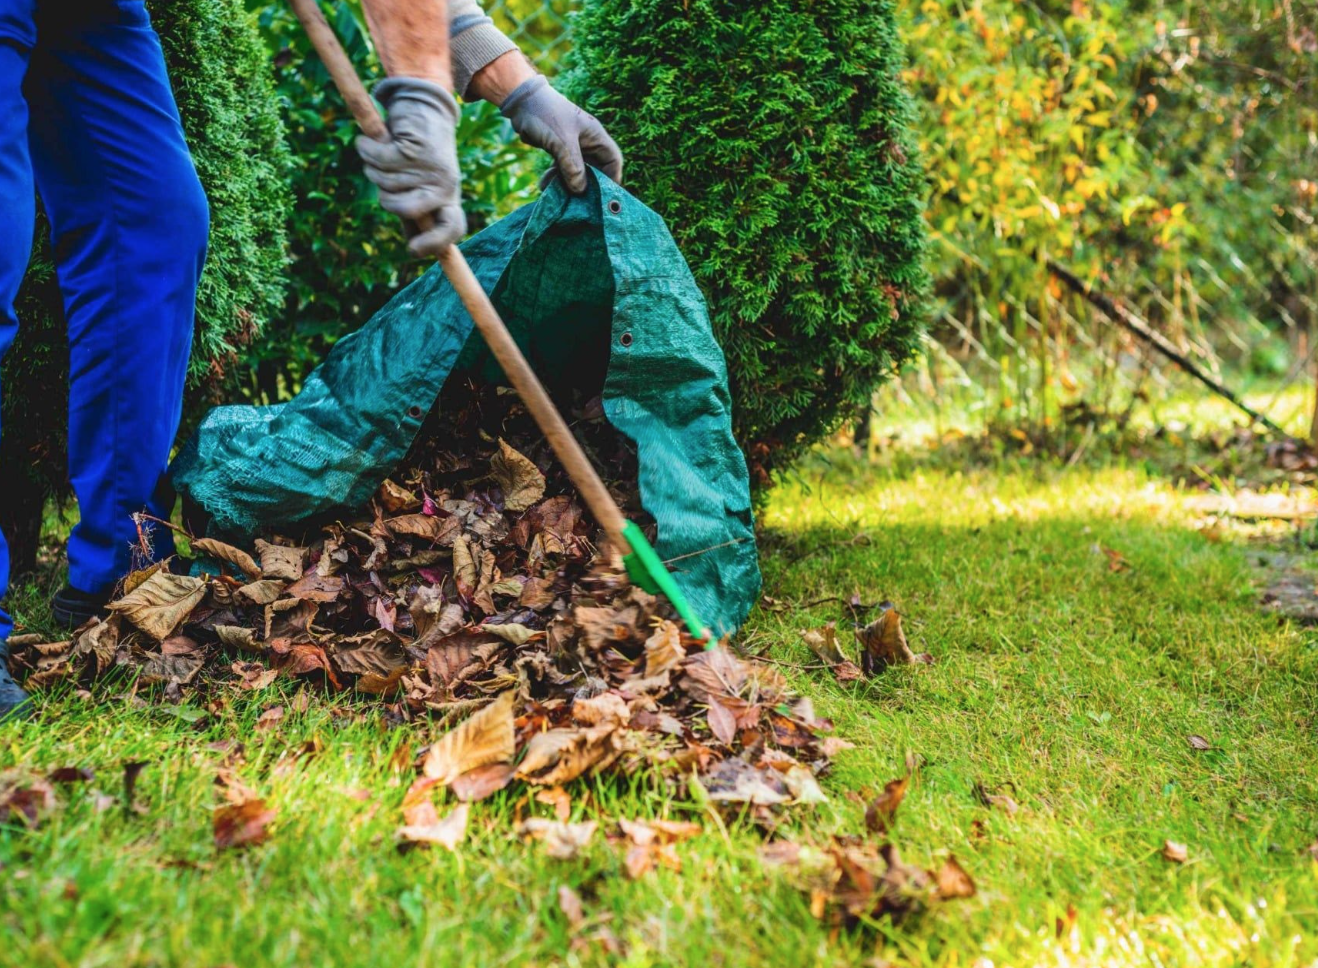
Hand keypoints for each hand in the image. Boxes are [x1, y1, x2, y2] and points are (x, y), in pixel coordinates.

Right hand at [357, 77, 465, 256]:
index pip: (452, 229)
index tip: (413, 250)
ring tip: (387, 151)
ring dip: (374, 166)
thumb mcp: (422, 184)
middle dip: (385, 196)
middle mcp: (445, 184)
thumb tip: (416, 248)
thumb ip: (417, 213)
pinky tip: (371, 140)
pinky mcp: (413, 148)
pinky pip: (377, 159)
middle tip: (387, 177)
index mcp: (449, 196)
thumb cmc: (419, 151)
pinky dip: (367, 148)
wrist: (424, 105)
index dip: (434, 243)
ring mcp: (429, 167)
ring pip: (384, 183)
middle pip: (401, 210)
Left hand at [499, 76, 622, 193]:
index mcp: (595, 137)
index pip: (613, 161)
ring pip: (576, 173)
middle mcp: (587, 143)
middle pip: (595, 171)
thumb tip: (580, 190)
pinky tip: (544, 187)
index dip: (612, 179)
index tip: (605, 197)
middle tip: (580, 202)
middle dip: (588, 187)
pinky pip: (561, 171)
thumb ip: (572, 167)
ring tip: (559, 197)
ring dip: (568, 185)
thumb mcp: (562, 142)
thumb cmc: (546, 115)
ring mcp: (572, 148)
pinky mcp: (558, 151)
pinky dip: (555, 179)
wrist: (520, 102)